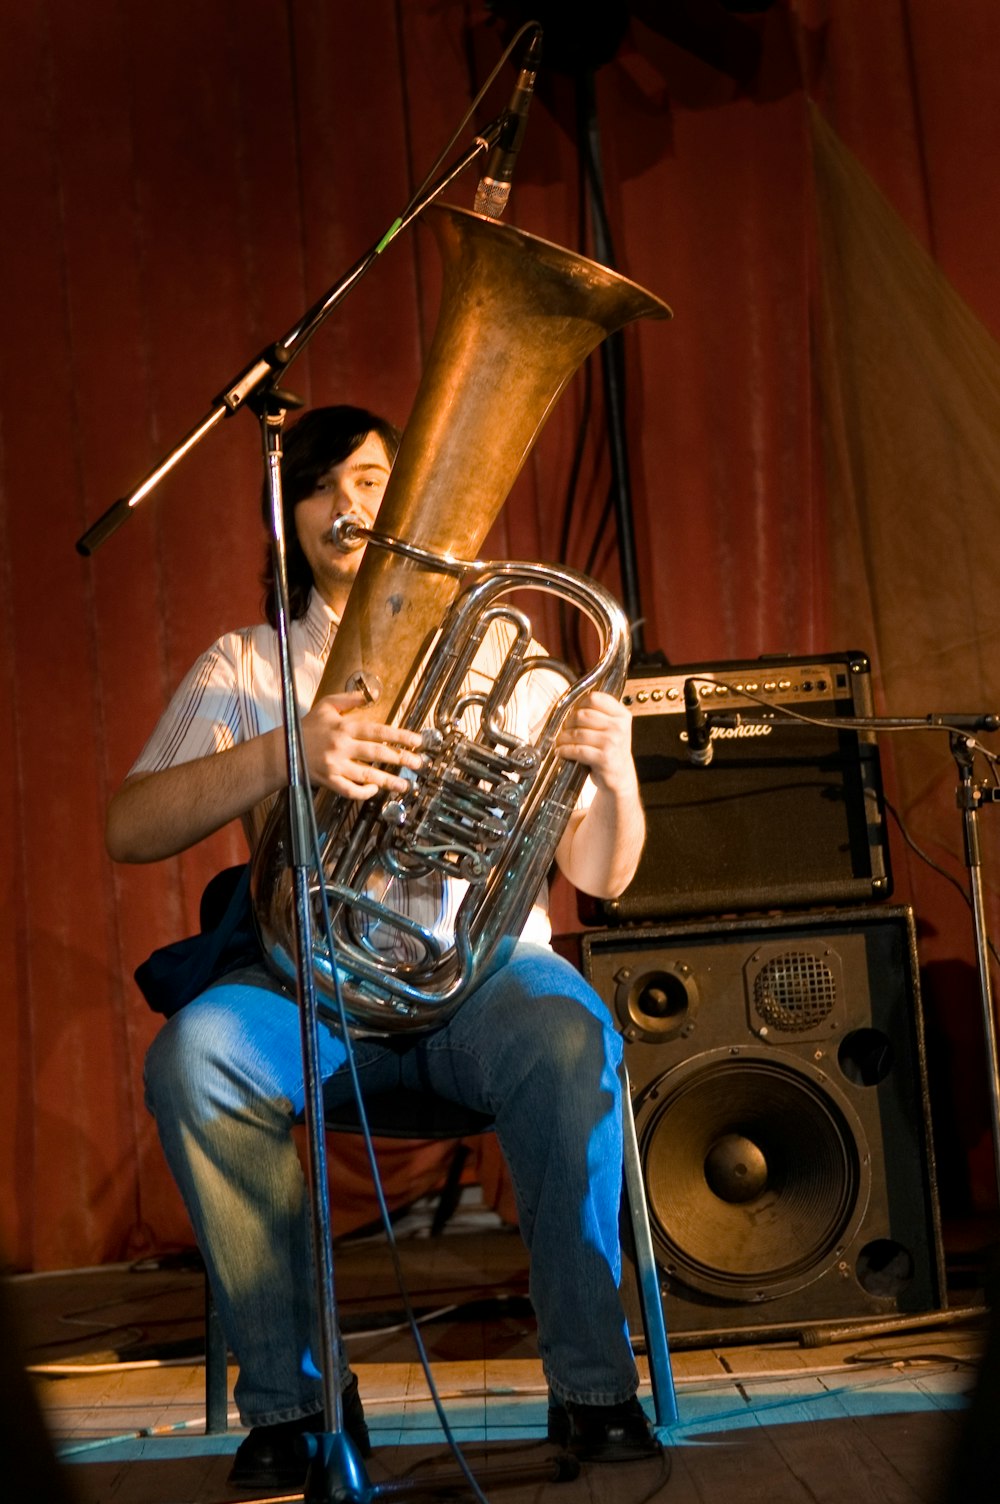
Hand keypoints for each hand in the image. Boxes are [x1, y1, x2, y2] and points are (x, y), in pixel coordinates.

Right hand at [301, 692, 424, 799]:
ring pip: (367, 775)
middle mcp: (341, 746)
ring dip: (388, 781)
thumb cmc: (307, 727)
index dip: (399, 736)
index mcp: (344, 727)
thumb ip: (349, 700)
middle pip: (377, 753)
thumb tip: (372, 695)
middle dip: (400, 759)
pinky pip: (350, 790)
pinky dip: (364, 792)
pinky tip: (375, 790)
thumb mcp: (326, 706)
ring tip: (405, 785)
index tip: (417, 741)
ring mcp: (335, 765)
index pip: (378, 731)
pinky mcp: (329, 781)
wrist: (284, 750)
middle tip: (418, 764)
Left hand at [555, 690, 638, 797]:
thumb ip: (597, 714)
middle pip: (582, 714)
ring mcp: (613, 742)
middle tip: (565, 730)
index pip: (594, 698)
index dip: (578, 704)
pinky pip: (577, 750)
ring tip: (560, 742)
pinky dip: (565, 751)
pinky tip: (562, 752)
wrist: (620, 776)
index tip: (573, 712)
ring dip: (563, 738)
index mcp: (622, 715)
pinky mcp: (605, 758)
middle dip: (568, 723)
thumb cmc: (611, 750)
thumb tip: (569, 706)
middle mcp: (619, 727)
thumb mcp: (612, 728)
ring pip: (577, 733)